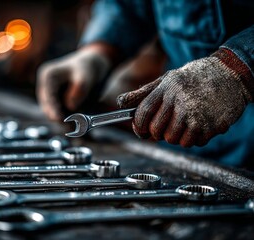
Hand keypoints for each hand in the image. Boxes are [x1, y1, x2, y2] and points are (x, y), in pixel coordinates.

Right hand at [37, 44, 111, 120]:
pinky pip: (59, 112)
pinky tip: (73, 124)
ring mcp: (50, 94)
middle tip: (67, 126)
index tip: (57, 119)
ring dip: (61, 119)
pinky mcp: (56, 101)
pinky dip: (65, 118)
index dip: (52, 108)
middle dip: (56, 116)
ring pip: (52, 111)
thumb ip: (78, 91)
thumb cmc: (87, 67)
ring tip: (72, 126)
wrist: (91, 65)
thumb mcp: (85, 76)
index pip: (47, 95)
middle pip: (47, 105)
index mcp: (48, 75)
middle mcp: (45, 85)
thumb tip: (71, 106)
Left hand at [116, 49, 253, 146]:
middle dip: (158, 133)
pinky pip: (194, 143)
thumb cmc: (194, 77)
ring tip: (185, 122)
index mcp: (166, 89)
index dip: (138, 126)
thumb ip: (143, 93)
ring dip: (177, 136)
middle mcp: (180, 101)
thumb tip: (120, 102)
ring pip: (174, 140)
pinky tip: (200, 123)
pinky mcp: (211, 126)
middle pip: (157, 131)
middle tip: (166, 126)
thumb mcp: (167, 79)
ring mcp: (196, 114)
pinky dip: (194, 138)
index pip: (143, 113)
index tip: (141, 131)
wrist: (230, 73)